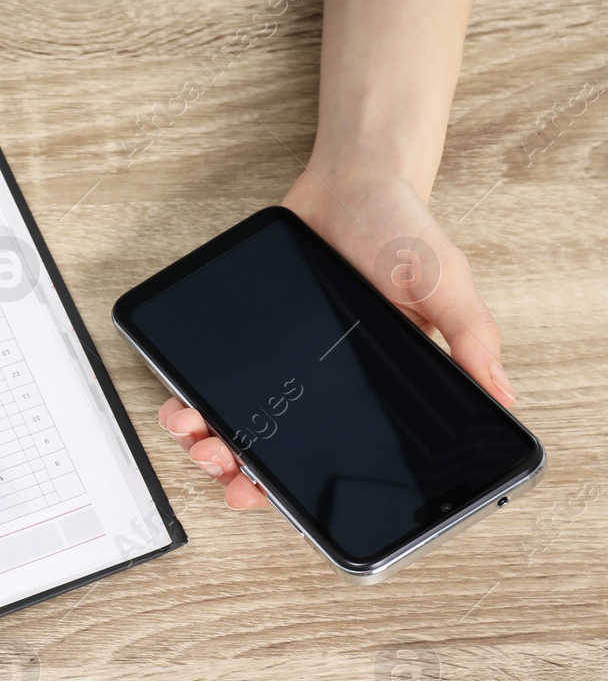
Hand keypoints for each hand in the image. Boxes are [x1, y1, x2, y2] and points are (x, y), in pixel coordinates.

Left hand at [159, 158, 514, 509]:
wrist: (353, 182)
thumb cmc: (403, 232)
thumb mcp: (446, 283)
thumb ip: (471, 336)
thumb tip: (501, 395)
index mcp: (371, 388)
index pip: (333, 456)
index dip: (299, 489)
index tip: (268, 498)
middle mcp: (320, 386)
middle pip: (273, 451)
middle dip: (240, 473)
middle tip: (224, 470)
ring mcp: (279, 365)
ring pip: (234, 423)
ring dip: (206, 441)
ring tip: (194, 435)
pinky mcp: (246, 341)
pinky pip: (210, 380)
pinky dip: (188, 397)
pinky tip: (179, 402)